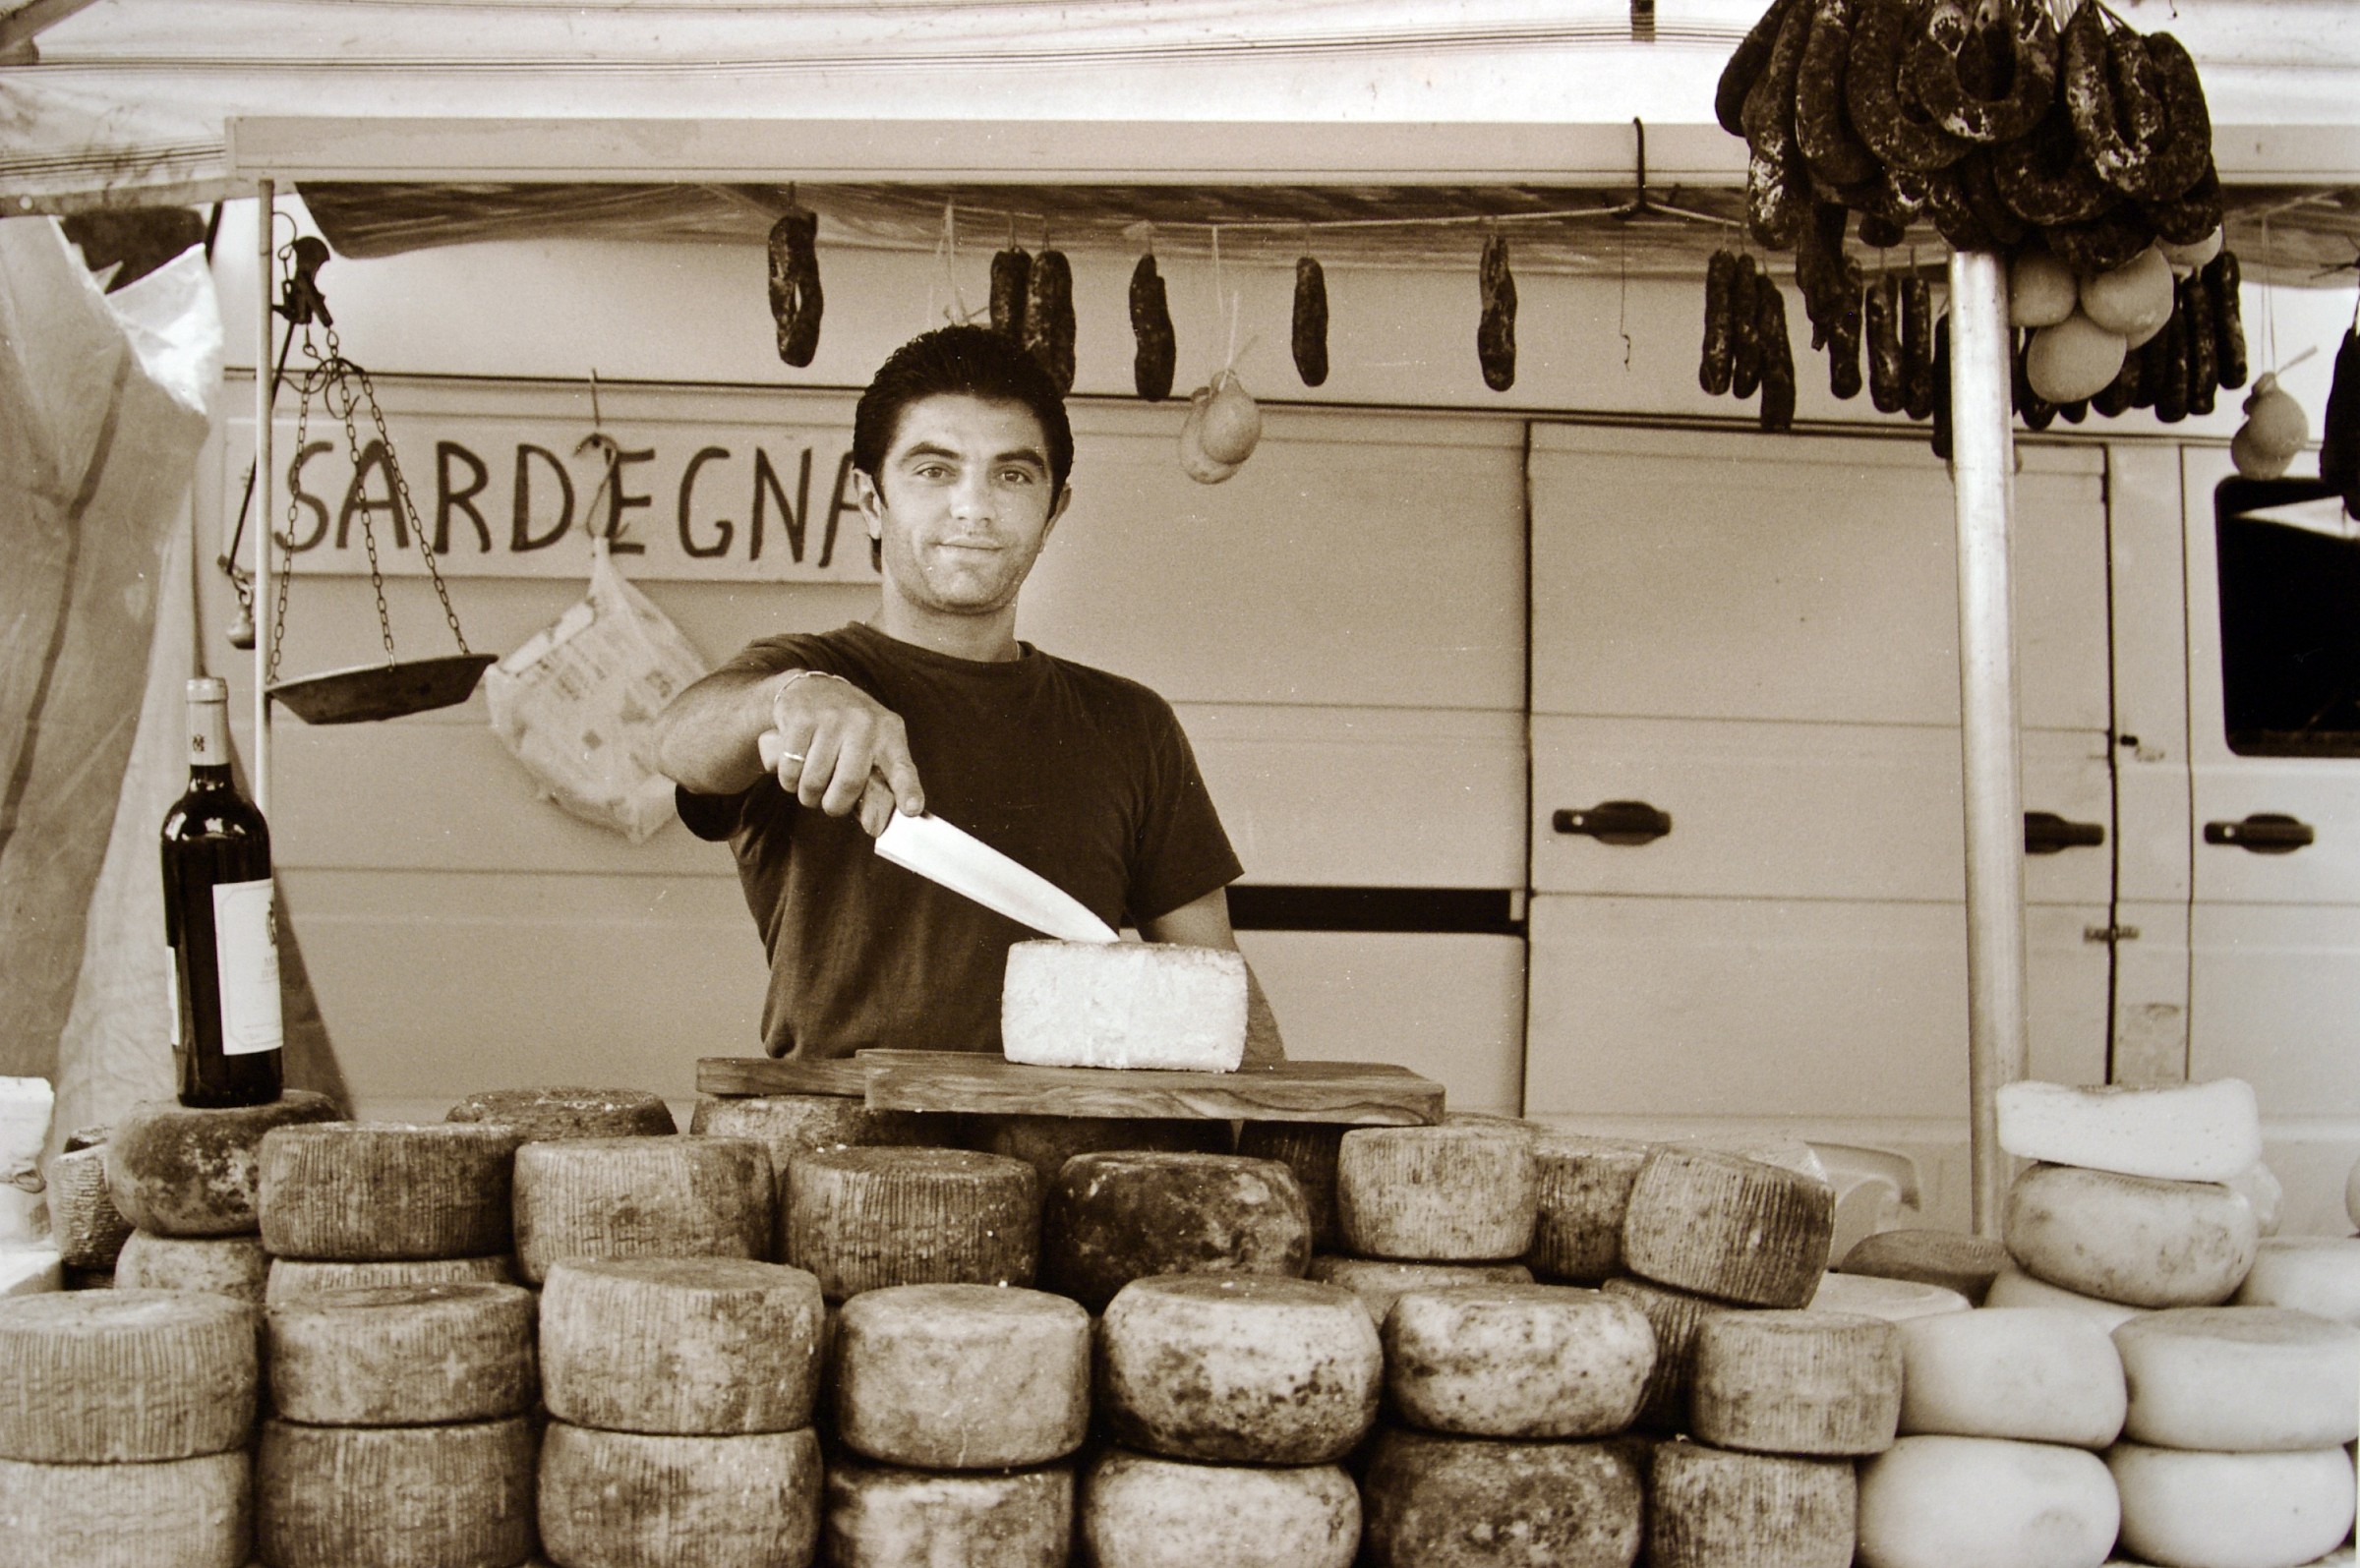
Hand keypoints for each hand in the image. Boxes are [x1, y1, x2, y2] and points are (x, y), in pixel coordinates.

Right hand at [760, 673, 923, 836]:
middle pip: (849, 785)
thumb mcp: (872, 748)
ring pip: (814, 782)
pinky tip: (796, 767)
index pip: (901, 767)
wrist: (811, 689)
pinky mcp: (800, 719)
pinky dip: (790, 781)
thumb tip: (875, 826)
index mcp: (890, 733)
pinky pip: (791, 771)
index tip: (912, 811)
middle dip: (835, 806)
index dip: (907, 791)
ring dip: (809, 795)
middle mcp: (864, 723)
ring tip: (812, 783)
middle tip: (830, 803)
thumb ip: (878, 787)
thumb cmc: (848, 730)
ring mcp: (831, 718)